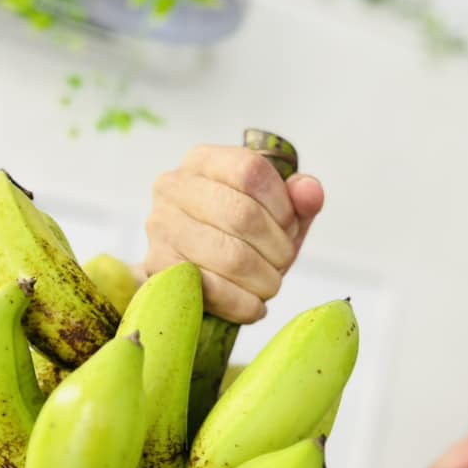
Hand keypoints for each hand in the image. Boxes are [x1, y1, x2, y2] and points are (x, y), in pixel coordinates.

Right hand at [144, 144, 323, 323]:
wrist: (193, 279)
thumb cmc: (238, 240)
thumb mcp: (274, 215)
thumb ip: (298, 201)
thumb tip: (310, 192)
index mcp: (204, 161)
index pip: (252, 171)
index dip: (283, 207)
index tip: (290, 229)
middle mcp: (174, 186)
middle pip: (243, 215)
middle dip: (277, 248)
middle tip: (282, 264)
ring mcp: (160, 227)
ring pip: (231, 257)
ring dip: (264, 280)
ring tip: (269, 285)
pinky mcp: (157, 267)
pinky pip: (212, 290)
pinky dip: (244, 304)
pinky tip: (254, 306)